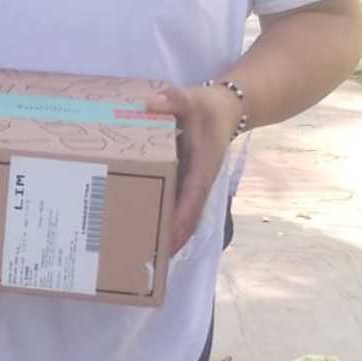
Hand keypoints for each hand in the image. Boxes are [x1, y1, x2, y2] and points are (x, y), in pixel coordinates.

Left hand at [145, 81, 239, 257]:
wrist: (226, 110)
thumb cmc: (207, 107)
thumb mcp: (193, 100)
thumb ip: (175, 100)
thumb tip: (151, 102)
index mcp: (202, 170)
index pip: (192, 204)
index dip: (178, 226)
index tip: (163, 248)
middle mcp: (197, 185)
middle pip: (183, 221)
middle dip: (165, 241)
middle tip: (140, 261)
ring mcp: (191, 187)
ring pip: (178, 218)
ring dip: (162, 235)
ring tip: (136, 255)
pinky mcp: (183, 184)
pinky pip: (172, 206)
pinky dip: (158, 218)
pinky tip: (137, 227)